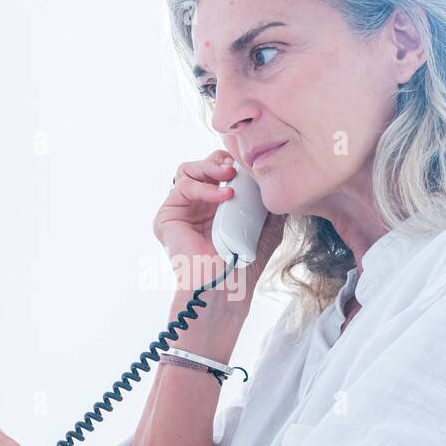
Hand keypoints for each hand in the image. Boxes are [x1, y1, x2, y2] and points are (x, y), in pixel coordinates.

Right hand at [154, 148, 285, 298]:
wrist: (227, 286)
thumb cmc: (244, 263)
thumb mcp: (266, 227)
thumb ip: (269, 204)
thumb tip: (277, 182)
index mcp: (216, 206)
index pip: (218, 171)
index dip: (231, 162)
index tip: (248, 165)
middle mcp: (197, 206)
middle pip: (201, 165)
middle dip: (219, 160)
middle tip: (236, 166)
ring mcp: (181, 210)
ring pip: (188, 170)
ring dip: (210, 167)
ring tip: (229, 175)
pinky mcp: (167, 217)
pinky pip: (183, 186)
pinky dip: (205, 187)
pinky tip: (224, 196)